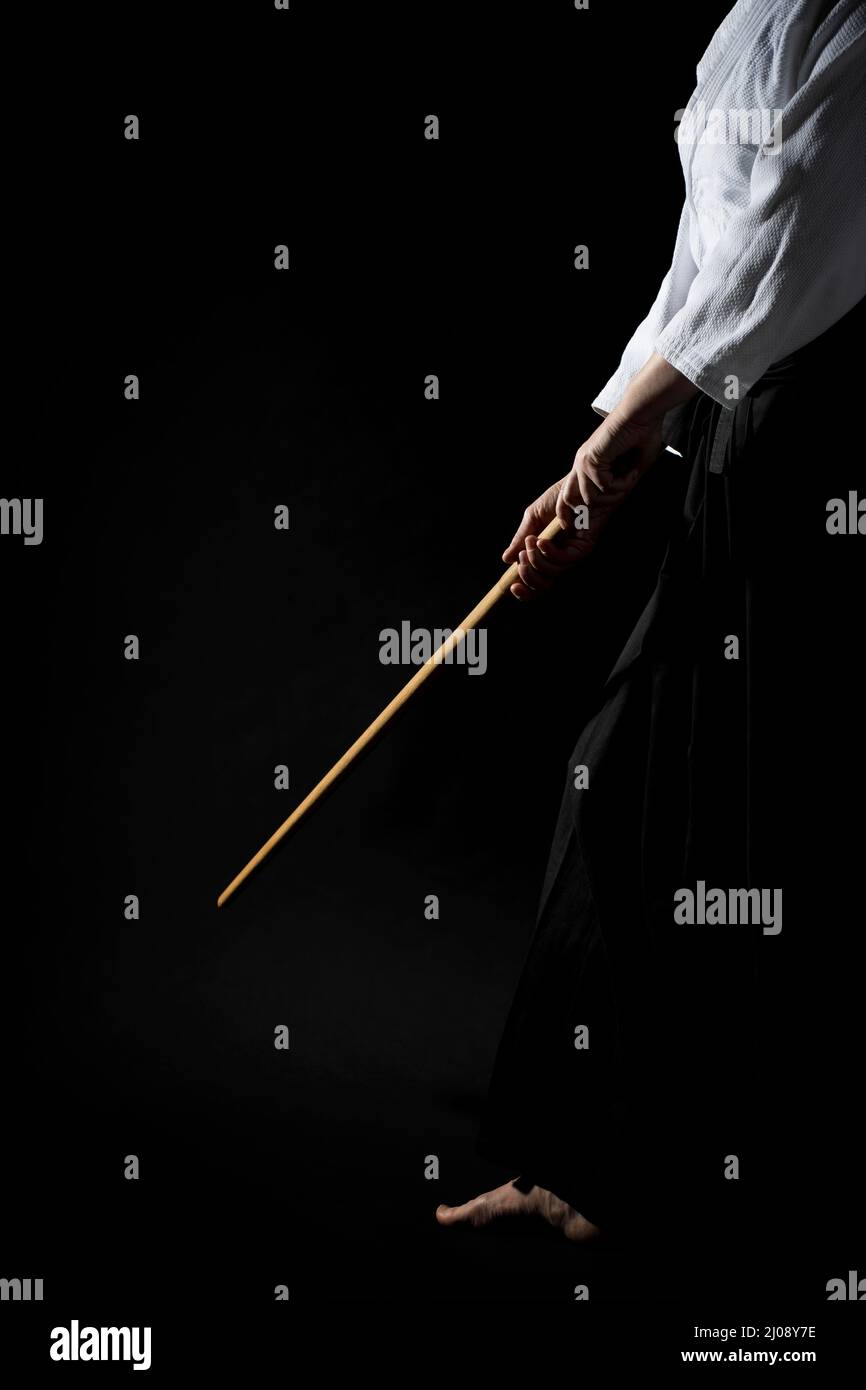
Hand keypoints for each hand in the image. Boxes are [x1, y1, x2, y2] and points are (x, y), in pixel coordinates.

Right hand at [502, 421, 660, 600]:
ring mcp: (577, 548)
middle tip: (520, 559)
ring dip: (537, 563)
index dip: (525, 586)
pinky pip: (569, 559)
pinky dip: (552, 554)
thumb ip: (523, 536)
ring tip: (531, 545)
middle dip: (529, 576)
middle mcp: (565, 552)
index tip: (510, 587)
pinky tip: (541, 542)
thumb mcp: (537, 512)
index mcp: (552, 549)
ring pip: (555, 574)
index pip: (538, 577)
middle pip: (546, 583)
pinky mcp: (589, 541)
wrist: (589, 470)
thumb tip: (507, 559)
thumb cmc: (568, 488)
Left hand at [556, 414, 662, 526]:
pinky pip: (603, 486)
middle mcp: (580, 463)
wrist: (641, 412)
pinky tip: (631, 471)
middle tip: (607, 510)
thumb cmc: (640, 434)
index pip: (566, 495)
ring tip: (630, 478)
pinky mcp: (592, 458)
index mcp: (585, 464)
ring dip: (614, 494)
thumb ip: (617, 484)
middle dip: (585, 514)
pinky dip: (620, 483)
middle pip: (569, 501)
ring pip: (590, 497)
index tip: (577, 527)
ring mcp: (583, 461)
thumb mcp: (628, 467)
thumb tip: (612, 502)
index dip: (568, 513)